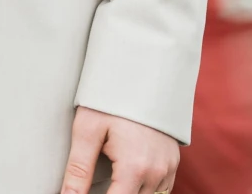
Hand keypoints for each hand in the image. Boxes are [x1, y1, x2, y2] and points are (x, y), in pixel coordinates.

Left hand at [64, 108, 178, 193]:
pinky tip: (127, 179)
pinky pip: (161, 190)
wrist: (144, 69)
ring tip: (111, 179)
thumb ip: (78, 170)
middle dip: (113, 193)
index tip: (84, 193)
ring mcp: (168, 169)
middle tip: (98, 181)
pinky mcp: (173, 162)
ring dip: (129, 192)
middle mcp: (156, 173)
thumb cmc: (112, 97)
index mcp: (134, 168)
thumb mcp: (88, 130)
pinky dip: (144, 189)